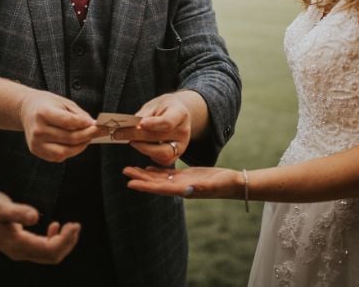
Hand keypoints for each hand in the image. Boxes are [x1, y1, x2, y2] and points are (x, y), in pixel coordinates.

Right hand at [0, 189, 79, 263]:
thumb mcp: (1, 207)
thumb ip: (18, 211)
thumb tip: (34, 216)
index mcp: (18, 244)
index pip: (49, 250)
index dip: (65, 240)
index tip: (74, 225)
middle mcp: (20, 252)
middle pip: (51, 256)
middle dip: (67, 242)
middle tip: (76, 225)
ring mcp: (20, 250)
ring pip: (48, 254)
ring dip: (62, 242)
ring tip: (70, 226)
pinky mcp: (20, 245)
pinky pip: (42, 249)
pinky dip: (53, 240)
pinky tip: (54, 226)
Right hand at [18, 89, 99, 161]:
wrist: (26, 110)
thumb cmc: (47, 104)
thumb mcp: (63, 102)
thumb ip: (78, 115)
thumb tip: (93, 126)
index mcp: (43, 113)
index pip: (68, 122)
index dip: (85, 124)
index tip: (98, 124)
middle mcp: (38, 130)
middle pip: (70, 138)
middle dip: (88, 135)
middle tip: (100, 132)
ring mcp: (36, 143)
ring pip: (65, 151)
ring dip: (81, 146)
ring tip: (88, 138)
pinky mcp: (37, 151)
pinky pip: (58, 156)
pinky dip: (70, 151)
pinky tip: (75, 144)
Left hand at [112, 92, 192, 165]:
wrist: (177, 113)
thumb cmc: (163, 108)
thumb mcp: (154, 105)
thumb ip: (144, 115)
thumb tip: (130, 127)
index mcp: (180, 113)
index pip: (167, 122)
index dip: (153, 124)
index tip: (139, 124)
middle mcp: (183, 131)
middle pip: (160, 137)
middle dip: (137, 136)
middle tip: (120, 133)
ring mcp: (182, 145)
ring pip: (162, 153)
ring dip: (143, 148)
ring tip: (131, 141)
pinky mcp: (176, 155)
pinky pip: (163, 161)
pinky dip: (150, 156)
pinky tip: (141, 147)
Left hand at [122, 165, 241, 199]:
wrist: (234, 183)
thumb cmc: (225, 184)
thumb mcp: (213, 185)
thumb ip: (200, 187)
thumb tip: (186, 189)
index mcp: (184, 190)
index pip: (160, 188)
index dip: (145, 186)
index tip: (130, 183)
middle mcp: (180, 187)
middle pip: (155, 183)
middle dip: (140, 177)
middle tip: (124, 171)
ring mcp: (182, 182)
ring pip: (159, 178)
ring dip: (145, 174)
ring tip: (130, 168)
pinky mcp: (186, 176)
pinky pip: (168, 174)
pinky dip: (157, 171)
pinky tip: (148, 167)